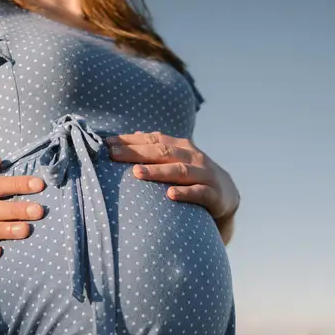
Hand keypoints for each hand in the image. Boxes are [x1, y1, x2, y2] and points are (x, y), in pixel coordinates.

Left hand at [106, 133, 239, 220]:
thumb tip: (132, 136)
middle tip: (113, 155)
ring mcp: (205, 175)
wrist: (227, 197)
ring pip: (179, 171)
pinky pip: (199, 193)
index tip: (107, 144)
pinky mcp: (214, 196)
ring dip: (157, 171)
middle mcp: (193, 157)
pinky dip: (185, 193)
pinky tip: (169, 195)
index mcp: (180, 147)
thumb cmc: (193, 178)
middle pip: (162, 152)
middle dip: (136, 152)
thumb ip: (157, 150)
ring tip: (136, 172)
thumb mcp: (176, 161)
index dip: (130, 140)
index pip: (152, 140)